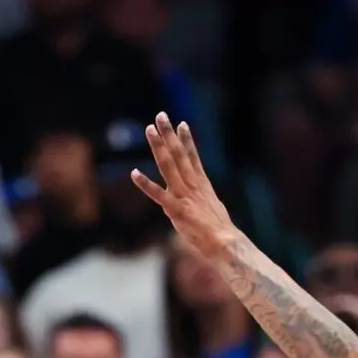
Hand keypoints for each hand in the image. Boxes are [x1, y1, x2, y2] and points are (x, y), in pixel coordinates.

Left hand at [131, 111, 236, 261]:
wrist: (224, 241)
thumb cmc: (219, 230)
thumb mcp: (212, 208)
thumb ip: (201, 199)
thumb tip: (199, 198)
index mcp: (202, 183)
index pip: (193, 156)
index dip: (186, 139)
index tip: (181, 123)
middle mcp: (192, 184)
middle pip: (178, 154)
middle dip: (169, 134)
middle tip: (161, 116)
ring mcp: (183, 195)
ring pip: (168, 165)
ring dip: (158, 146)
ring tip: (149, 129)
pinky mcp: (175, 209)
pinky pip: (157, 194)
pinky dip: (145, 183)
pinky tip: (134, 173)